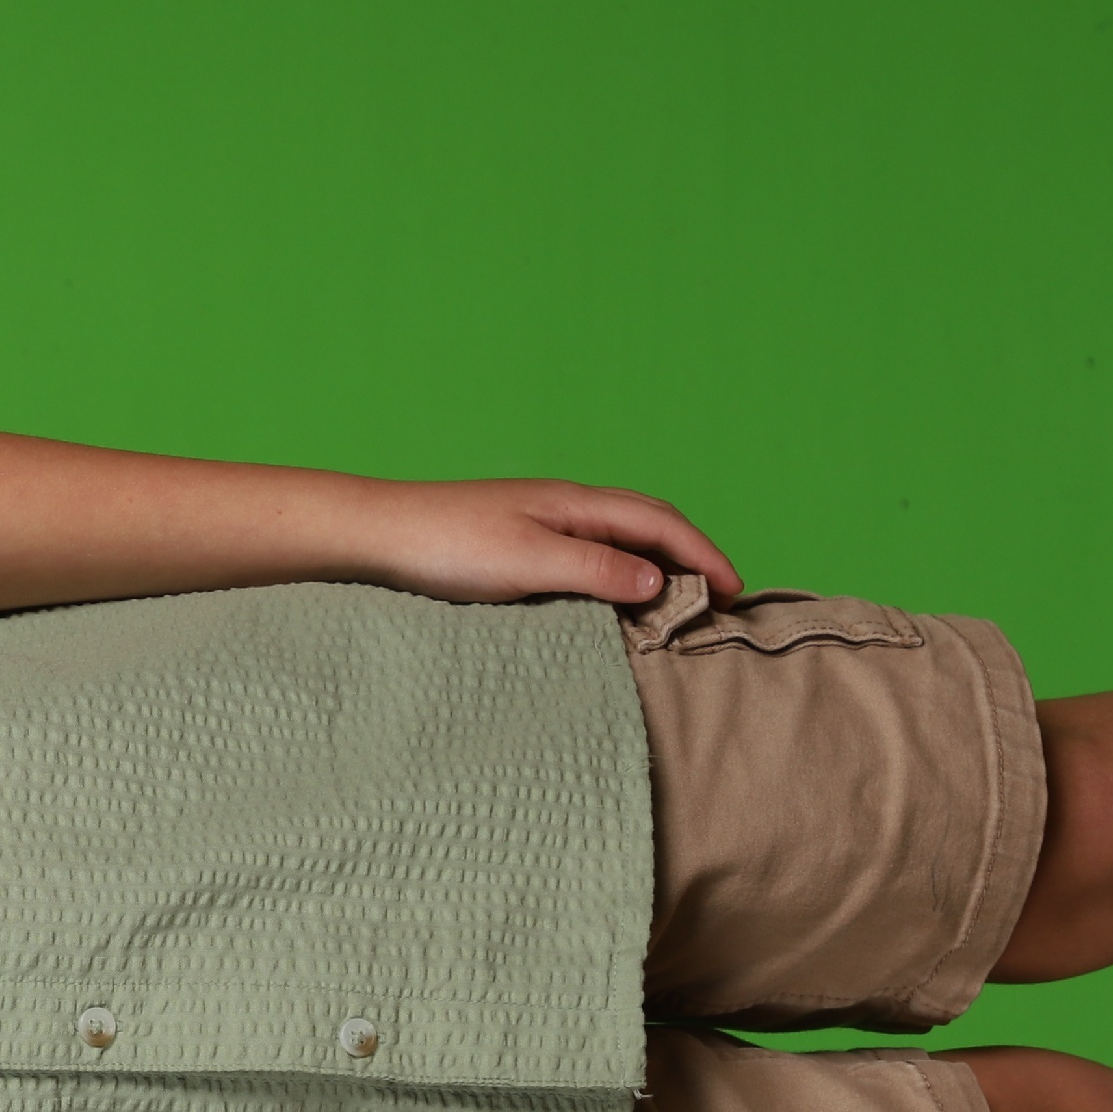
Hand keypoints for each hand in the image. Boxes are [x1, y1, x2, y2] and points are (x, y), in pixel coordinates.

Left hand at [326, 477, 740, 608]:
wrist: (376, 538)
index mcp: (577, 503)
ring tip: (677, 608)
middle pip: (647, 526)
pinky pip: (586, 560)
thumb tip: (657, 580)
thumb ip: (596, 570)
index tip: (736, 590)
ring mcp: (541, 526)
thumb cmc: (446, 545)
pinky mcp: (516, 549)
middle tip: (720, 600)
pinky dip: (615, 579)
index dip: (704, 554)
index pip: (661, 522)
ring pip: (618, 543)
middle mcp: (565, 508)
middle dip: (690, 557)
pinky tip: (611, 606)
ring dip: (654, 569)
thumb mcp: (529, 562)